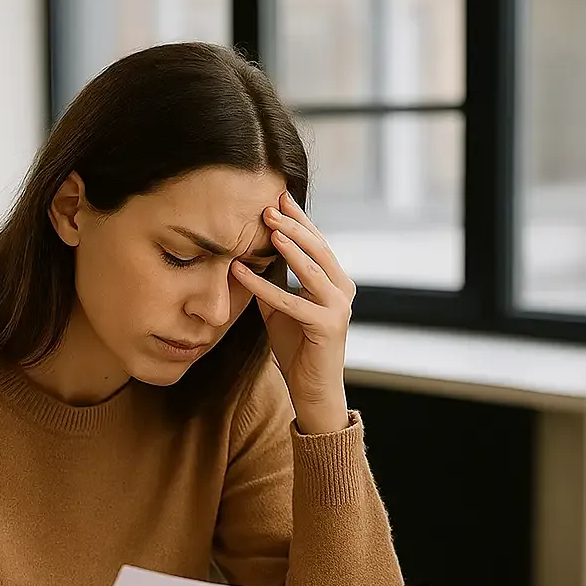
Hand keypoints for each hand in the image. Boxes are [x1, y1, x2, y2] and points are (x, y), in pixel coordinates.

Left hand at [231, 191, 354, 433]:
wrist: (312, 388)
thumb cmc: (297, 347)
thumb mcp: (281, 307)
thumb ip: (273, 281)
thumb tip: (249, 254)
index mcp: (336, 281)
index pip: (317, 242)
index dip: (299, 219)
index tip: (278, 197)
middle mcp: (343, 289)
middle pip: (318, 248)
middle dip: (294, 225)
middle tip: (269, 205)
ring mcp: (339, 307)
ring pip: (312, 268)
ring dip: (290, 245)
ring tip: (269, 227)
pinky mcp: (327, 326)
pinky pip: (291, 301)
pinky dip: (264, 285)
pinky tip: (242, 272)